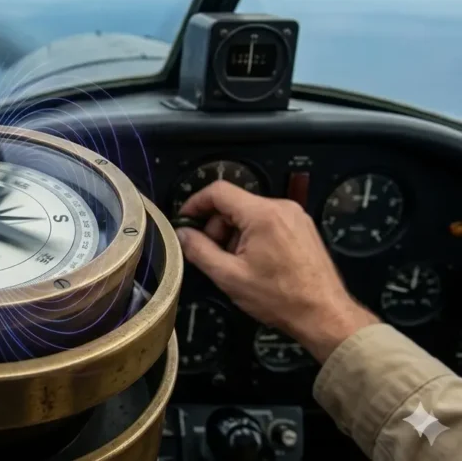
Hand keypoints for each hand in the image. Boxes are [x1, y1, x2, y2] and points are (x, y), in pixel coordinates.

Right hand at [175, 181, 378, 362]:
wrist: (325, 315)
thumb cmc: (277, 297)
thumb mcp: (229, 276)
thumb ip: (199, 250)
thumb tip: (181, 233)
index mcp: (262, 214)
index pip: (218, 191)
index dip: (195, 203)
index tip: (184, 221)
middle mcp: (281, 206)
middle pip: (235, 203)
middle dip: (216, 225)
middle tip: (212, 254)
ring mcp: (296, 216)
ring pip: (251, 213)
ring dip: (234, 233)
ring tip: (235, 263)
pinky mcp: (303, 228)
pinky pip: (268, 221)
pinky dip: (253, 236)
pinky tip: (254, 262)